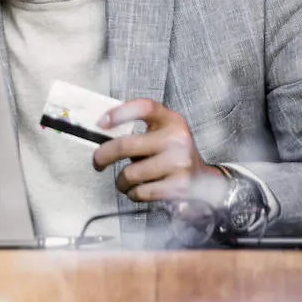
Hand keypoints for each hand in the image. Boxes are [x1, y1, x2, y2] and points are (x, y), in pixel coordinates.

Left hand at [91, 99, 227, 203]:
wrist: (204, 180)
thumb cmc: (172, 155)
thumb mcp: (162, 133)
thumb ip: (138, 130)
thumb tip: (101, 132)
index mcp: (171, 120)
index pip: (145, 107)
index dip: (120, 113)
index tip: (101, 123)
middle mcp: (177, 139)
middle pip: (126, 145)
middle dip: (103, 156)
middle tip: (97, 162)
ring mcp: (180, 162)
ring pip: (130, 174)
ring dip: (121, 181)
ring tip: (126, 180)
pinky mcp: (180, 186)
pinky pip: (141, 192)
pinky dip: (134, 193)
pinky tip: (139, 189)